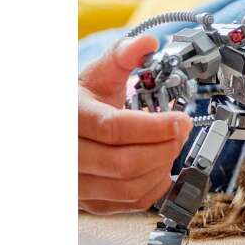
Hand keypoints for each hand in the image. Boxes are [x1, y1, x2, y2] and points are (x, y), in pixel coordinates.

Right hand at [78, 35, 192, 213]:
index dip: (155, 127)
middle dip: (164, 147)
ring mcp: (75, 183)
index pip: (114, 129)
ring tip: (171, 146)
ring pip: (128, 187)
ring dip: (161, 168)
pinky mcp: (89, 202)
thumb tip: (147, 41)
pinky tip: (161, 166)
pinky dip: (154, 187)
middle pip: (124, 163)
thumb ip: (123, 56)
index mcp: (70, 118)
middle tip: (181, 131)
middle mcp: (68, 154)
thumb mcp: (99, 74)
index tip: (182, 120)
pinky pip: (129, 203)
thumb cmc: (81, 102)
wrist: (63, 128)